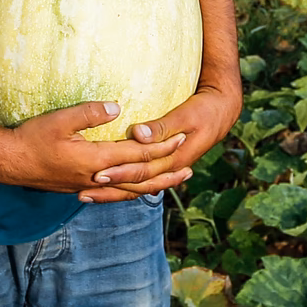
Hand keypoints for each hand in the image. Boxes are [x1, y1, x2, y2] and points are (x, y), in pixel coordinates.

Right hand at [0, 100, 188, 197]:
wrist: (8, 162)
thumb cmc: (31, 138)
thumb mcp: (59, 120)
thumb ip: (89, 113)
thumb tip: (117, 107)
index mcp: (96, 160)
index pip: (138, 155)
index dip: (161, 147)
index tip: (181, 137)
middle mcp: (97, 177)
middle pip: (140, 180)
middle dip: (166, 171)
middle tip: (189, 166)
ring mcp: (88, 185)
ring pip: (129, 192)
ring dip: (154, 186)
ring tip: (172, 182)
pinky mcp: (80, 187)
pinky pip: (115, 193)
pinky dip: (131, 191)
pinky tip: (135, 187)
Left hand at [83, 84, 242, 203]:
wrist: (222, 110)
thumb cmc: (204, 110)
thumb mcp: (185, 115)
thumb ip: (161, 126)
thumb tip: (138, 134)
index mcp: (174, 159)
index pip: (142, 171)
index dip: (119, 174)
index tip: (97, 175)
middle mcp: (170, 168)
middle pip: (136, 184)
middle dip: (110, 189)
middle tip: (84, 191)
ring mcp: (167, 167)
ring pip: (138, 186)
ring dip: (114, 192)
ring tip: (88, 195)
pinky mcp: (164, 162)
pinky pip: (142, 179)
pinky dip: (125, 184)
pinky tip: (108, 188)